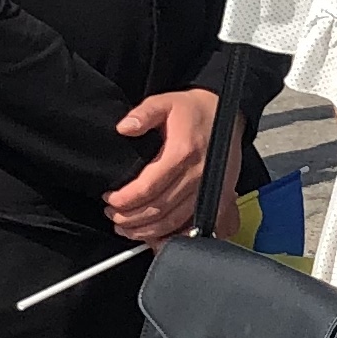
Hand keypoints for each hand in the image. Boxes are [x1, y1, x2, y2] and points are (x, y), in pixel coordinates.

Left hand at [104, 85, 220, 245]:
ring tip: (126, 227)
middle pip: (158, 209)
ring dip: (146, 230)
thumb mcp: (165, 102)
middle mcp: (198, 175)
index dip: (125, 199)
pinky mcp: (218, 199)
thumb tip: (124, 127)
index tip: (110, 199)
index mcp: (182, 153)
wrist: (226, 113)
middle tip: (112, 215)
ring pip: (173, 222)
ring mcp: (209, 190)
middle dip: (130, 217)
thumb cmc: (194, 111)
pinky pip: (193, 225)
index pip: (148, 187)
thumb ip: (143, 114)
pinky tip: (155, 235)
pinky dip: (172, 235)